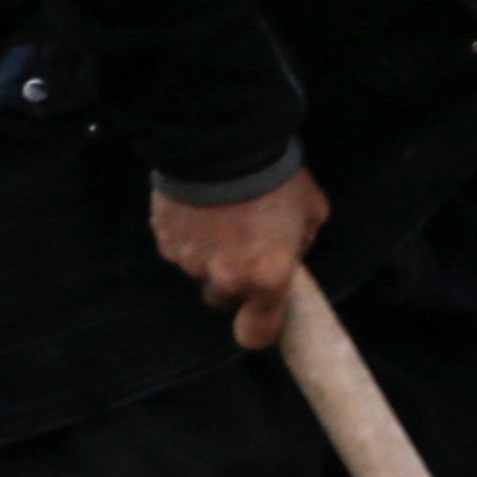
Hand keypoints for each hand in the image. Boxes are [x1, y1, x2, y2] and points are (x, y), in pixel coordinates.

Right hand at [147, 169, 330, 351]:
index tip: (258, 316)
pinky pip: (177, 248)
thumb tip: (289, 251)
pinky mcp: (165, 241)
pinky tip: (198, 209)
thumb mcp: (311, 210)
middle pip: (222, 298)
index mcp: (267, 279)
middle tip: (240, 244)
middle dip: (230, 279)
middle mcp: (226, 279)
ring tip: (218, 217)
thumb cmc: (276, 177)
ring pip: (198, 271)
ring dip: (208, 253)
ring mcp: (191, 262)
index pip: (256, 335)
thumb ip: (301, 242)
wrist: (225, 141)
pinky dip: (187, 234)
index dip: (257, 328)